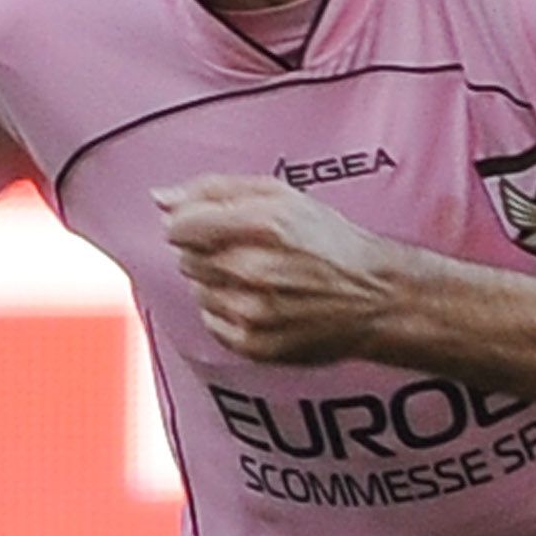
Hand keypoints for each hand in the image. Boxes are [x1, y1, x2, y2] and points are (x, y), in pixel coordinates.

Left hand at [157, 175, 405, 365]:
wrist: (375, 299)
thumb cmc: (329, 243)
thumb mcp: (281, 196)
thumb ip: (215, 190)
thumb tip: (160, 198)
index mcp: (262, 223)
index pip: (180, 226)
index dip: (190, 224)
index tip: (210, 227)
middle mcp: (254, 268)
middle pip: (187, 259)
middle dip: (209, 253)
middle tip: (249, 253)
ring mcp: (253, 311)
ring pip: (198, 291)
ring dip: (219, 284)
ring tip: (260, 280)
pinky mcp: (255, 344)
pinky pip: (211, 323)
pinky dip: (228, 313)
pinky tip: (261, 304)